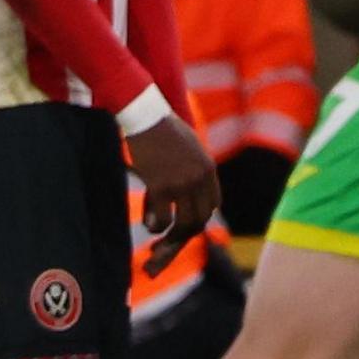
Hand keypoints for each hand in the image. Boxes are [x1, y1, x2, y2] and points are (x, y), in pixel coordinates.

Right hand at [125, 117, 219, 274]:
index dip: (200, 216)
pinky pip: (162, 218)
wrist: (145, 116)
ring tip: (158, 243)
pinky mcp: (160, 186)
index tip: (187, 222)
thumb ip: (193, 168)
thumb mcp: (188, 146)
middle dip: (186, 233)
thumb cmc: (162, 128)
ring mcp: (181, 184)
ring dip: (171, 238)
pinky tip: (148, 224)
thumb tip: (185, 191)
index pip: (212, 204)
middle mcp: (199, 179)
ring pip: (184, 223)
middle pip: (200, 218)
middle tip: (171, 241)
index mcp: (208, 168)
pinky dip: (156, 226)